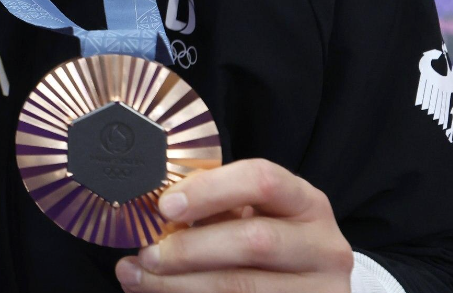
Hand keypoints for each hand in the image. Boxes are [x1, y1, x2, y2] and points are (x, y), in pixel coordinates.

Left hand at [116, 159, 353, 292]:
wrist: (306, 286)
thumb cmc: (269, 239)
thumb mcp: (252, 214)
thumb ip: (214, 207)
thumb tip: (154, 213)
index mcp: (306, 202)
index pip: (262, 180)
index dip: (209, 190)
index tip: (165, 206)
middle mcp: (323, 245)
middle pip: (254, 241)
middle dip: (189, 249)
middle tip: (146, 254)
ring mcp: (321, 289)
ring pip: (243, 287)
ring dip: (181, 284)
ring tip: (139, 277)